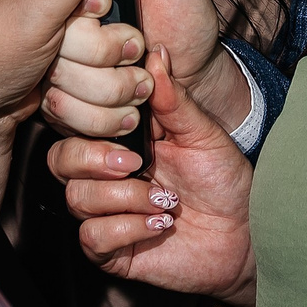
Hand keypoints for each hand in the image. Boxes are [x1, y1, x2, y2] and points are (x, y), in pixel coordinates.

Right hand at [43, 0, 250, 139]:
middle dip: (101, 48)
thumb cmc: (186, 18)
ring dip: (106, 86)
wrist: (196, 83)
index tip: (107, 4)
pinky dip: (100, 116)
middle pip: (51, 35)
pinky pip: (62, 112)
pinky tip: (128, 108)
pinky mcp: (68, 102)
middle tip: (139, 42)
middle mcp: (64, 20)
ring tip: (140, 76)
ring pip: (57, 78)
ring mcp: (63, 62)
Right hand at [51, 51, 255, 305]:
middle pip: (59, 160)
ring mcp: (107, 214)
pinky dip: (127, 229)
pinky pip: (93, 237)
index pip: (75, 123)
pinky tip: (159, 224)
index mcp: (121, 141)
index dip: (88, 121)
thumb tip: (155, 55)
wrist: (246, 233)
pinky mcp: (113, 251)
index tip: (129, 125)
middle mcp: (106, 176)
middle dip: (93, 160)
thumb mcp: (202, 133)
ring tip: (165, 201)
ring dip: (124, 198)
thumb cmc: (224, 180)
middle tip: (136, 165)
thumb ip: (174, 99)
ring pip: (76, 199)